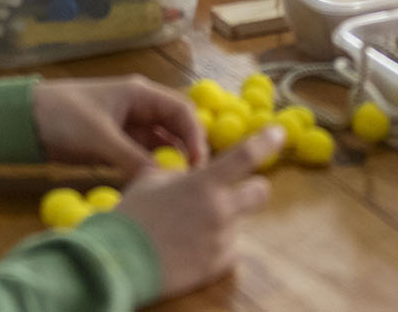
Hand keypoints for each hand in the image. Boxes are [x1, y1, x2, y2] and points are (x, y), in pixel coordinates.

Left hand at [30, 76, 207, 175]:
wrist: (23, 119)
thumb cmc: (63, 116)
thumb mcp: (99, 138)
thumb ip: (132, 158)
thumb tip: (162, 180)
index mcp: (140, 94)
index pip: (181, 111)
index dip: (195, 136)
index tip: (199, 164)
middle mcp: (139, 108)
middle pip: (175, 128)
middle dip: (186, 151)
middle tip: (190, 179)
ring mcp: (127, 127)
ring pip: (159, 145)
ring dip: (167, 162)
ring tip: (173, 186)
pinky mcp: (114, 144)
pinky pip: (141, 156)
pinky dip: (148, 169)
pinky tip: (152, 185)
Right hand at [117, 128, 280, 298]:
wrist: (119, 262)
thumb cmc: (131, 216)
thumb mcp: (151, 181)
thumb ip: (178, 172)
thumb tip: (189, 170)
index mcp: (204, 183)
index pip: (246, 155)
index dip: (266, 141)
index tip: (278, 133)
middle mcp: (220, 210)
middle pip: (260, 191)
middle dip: (251, 188)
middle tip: (232, 192)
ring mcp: (222, 239)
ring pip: (239, 223)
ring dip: (223, 221)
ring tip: (191, 229)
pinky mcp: (218, 266)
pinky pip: (227, 250)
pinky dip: (214, 247)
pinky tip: (190, 248)